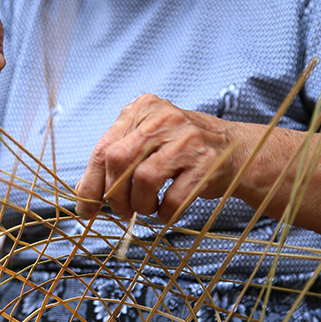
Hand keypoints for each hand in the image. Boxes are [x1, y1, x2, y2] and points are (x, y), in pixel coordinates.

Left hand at [75, 93, 238, 223]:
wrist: (235, 150)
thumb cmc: (182, 150)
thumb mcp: (148, 141)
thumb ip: (117, 160)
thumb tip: (85, 196)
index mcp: (143, 108)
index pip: (103, 148)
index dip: (91, 183)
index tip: (87, 209)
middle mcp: (164, 118)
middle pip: (119, 160)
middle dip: (115, 195)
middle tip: (122, 211)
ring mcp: (187, 139)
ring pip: (144, 179)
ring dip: (140, 204)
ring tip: (147, 208)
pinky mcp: (207, 164)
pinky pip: (173, 198)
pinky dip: (165, 213)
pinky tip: (167, 210)